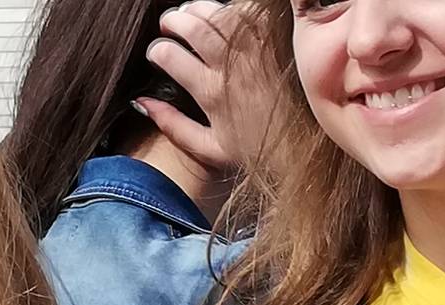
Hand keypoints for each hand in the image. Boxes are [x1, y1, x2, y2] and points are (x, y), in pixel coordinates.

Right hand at [140, 1, 277, 179]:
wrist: (302, 146)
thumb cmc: (256, 149)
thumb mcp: (208, 148)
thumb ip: (172, 126)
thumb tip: (142, 104)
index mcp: (211, 93)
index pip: (170, 56)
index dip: (157, 50)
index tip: (157, 53)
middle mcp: (230, 68)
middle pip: (192, 27)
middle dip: (173, 20)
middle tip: (169, 24)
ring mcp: (254, 52)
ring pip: (218, 14)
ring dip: (198, 8)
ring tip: (190, 12)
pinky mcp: (274, 43)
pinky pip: (250, 14)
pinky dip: (232, 9)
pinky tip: (223, 14)